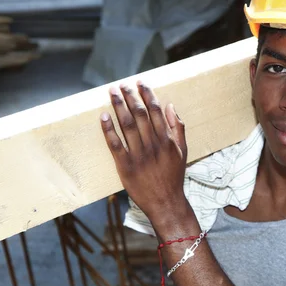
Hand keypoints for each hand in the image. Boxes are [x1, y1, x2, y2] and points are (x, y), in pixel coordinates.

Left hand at [100, 81, 187, 221]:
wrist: (166, 202)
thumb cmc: (173, 176)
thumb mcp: (183, 151)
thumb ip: (178, 128)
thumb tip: (170, 106)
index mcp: (167, 140)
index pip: (155, 111)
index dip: (146, 94)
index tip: (139, 83)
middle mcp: (153, 145)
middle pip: (139, 114)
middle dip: (130, 96)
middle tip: (122, 84)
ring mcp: (138, 156)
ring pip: (127, 125)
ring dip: (118, 106)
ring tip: (112, 92)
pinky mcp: (125, 166)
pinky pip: (115, 144)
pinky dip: (108, 130)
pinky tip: (103, 117)